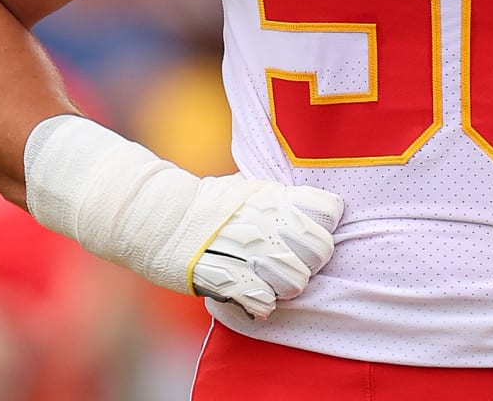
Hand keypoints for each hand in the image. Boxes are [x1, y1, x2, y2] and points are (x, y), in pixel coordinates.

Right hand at [194, 183, 343, 319]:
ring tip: (271, 282)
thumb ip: (279, 199)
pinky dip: (262, 304)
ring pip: (298, 281)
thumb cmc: (210, 205)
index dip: (323, 223)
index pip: (329, 209)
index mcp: (276, 197)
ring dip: (287, 286)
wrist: (163, 219)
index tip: (310, 228)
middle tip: (294, 262)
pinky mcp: (229, 280)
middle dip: (311, 260)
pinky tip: (254, 297)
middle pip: (321, 250)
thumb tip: (309, 210)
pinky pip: (265, 302)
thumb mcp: (249, 188)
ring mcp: (250, 252)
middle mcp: (269, 222)